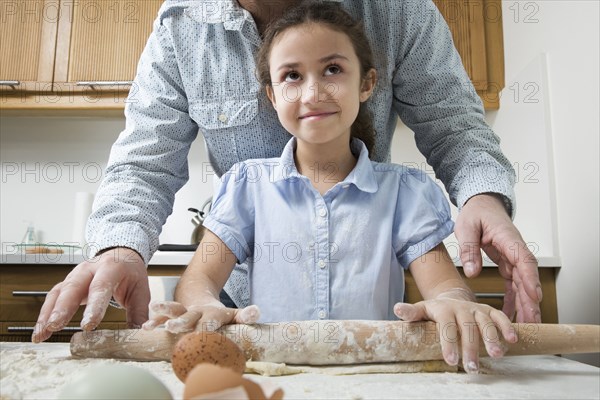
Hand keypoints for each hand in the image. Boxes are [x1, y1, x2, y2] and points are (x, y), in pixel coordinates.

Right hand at [32, 247, 149, 342]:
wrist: (121, 253)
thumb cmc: (130, 273)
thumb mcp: (140, 290)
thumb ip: (139, 313)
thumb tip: (139, 336)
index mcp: (112, 268)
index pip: (101, 287)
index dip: (94, 306)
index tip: (88, 326)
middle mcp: (90, 269)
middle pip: (74, 287)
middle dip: (63, 308)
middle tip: (55, 326)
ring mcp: (76, 274)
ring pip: (59, 292)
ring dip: (48, 313)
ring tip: (42, 334)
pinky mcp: (67, 282)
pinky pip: (53, 296)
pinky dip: (45, 313)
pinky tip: (41, 330)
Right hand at [142, 301, 259, 332]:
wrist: (199, 296)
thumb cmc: (217, 313)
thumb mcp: (232, 314)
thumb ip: (243, 315)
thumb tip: (257, 311)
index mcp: (211, 313)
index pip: (210, 321)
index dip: (207, 328)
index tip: (204, 334)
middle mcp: (195, 311)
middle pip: (188, 316)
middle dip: (181, 321)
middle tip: (173, 327)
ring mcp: (182, 311)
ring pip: (172, 310)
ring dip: (164, 313)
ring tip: (152, 316)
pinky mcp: (171, 314)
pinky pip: (160, 317)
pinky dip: (153, 321)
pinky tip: (144, 328)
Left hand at [394, 293, 517, 373]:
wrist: (452, 298)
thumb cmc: (436, 310)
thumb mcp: (422, 310)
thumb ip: (411, 312)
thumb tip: (397, 309)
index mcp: (444, 310)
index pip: (446, 327)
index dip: (449, 343)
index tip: (450, 361)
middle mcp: (462, 309)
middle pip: (468, 328)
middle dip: (471, 348)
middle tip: (471, 367)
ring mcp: (477, 310)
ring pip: (486, 323)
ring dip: (492, 338)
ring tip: (496, 355)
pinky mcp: (490, 311)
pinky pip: (500, 317)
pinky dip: (507, 327)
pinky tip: (512, 340)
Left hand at [455, 193, 541, 321]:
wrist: (482, 204)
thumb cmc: (476, 213)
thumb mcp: (466, 227)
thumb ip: (469, 248)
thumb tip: (472, 273)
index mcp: (508, 238)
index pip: (523, 259)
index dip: (530, 278)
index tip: (534, 295)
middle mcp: (515, 249)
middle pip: (527, 277)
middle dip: (531, 300)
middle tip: (533, 320)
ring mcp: (513, 258)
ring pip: (522, 284)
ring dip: (525, 304)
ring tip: (527, 324)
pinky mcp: (507, 264)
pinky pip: (513, 284)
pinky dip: (513, 300)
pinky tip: (511, 316)